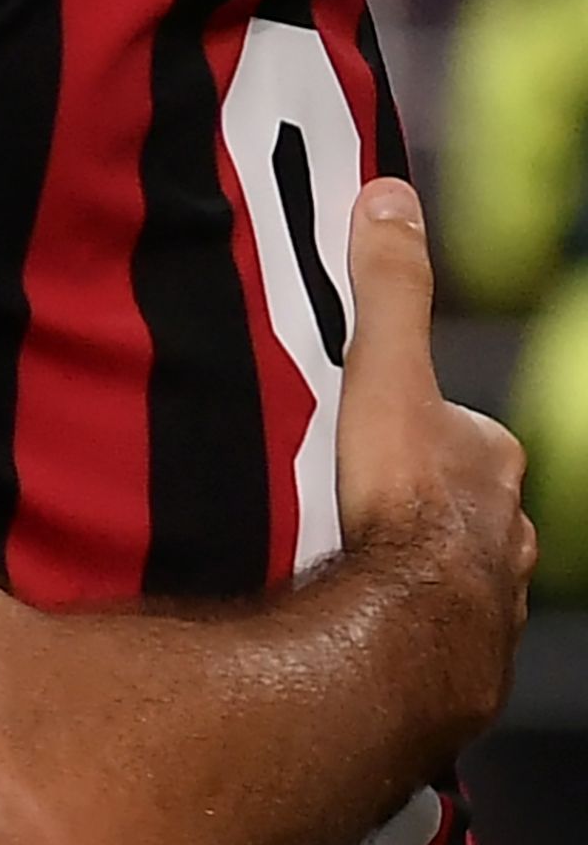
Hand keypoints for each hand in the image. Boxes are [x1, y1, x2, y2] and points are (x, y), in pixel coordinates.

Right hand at [334, 178, 533, 740]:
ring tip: (338, 554)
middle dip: (402, 489)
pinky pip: (427, 617)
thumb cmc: (402, 504)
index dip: (401, 416)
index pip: (450, 422)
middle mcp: (508, 528)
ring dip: (401, 554)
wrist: (408, 636)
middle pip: (449, 491)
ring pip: (443, 556)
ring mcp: (491, 594)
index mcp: (491, 460)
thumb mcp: (385, 376)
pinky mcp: (463, 650)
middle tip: (335, 488)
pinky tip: (355, 611)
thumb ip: (390, 291)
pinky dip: (396, 610)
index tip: (350, 423)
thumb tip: (391, 194)